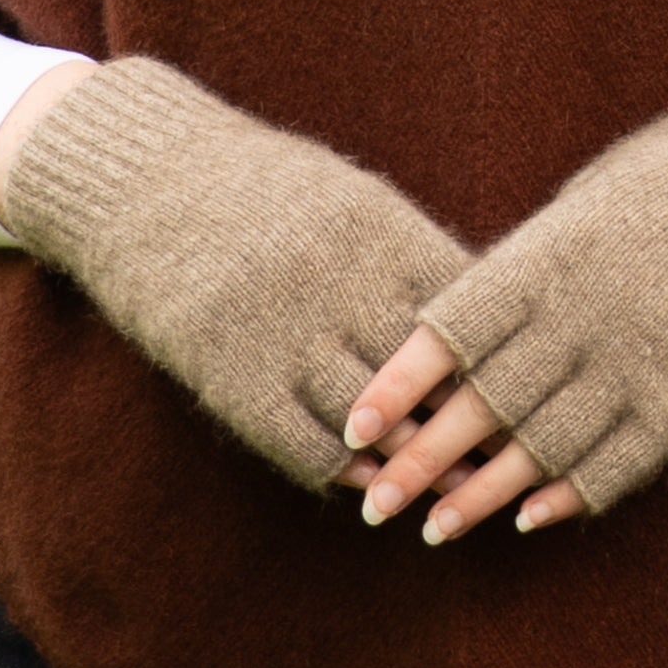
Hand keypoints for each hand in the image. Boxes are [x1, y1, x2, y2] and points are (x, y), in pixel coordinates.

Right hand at [0, 57, 470, 491]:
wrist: (137, 178)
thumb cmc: (255, 184)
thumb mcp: (345, 196)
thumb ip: (407, 250)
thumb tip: (476, 302)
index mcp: (380, 233)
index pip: (467, 313)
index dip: (500, 358)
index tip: (529, 388)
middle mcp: (341, 287)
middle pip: (431, 378)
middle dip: (474, 423)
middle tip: (514, 460)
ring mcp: (286, 337)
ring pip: (378, 424)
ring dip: (418, 463)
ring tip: (455, 488)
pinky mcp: (235, 380)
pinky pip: (308, 447)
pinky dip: (346, 471)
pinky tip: (366, 480)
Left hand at [352, 56, 667, 539]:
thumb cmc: (658, 187)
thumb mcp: (574, 213)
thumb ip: (515, 281)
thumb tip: (450, 348)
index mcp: (546, 262)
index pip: (450, 335)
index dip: (397, 386)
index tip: (354, 426)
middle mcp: (583, 318)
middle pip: (484, 404)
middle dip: (422, 460)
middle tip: (373, 503)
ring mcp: (637, 362)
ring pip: (543, 446)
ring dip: (484, 494)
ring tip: (436, 528)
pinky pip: (617, 460)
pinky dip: (569, 493)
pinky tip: (529, 519)